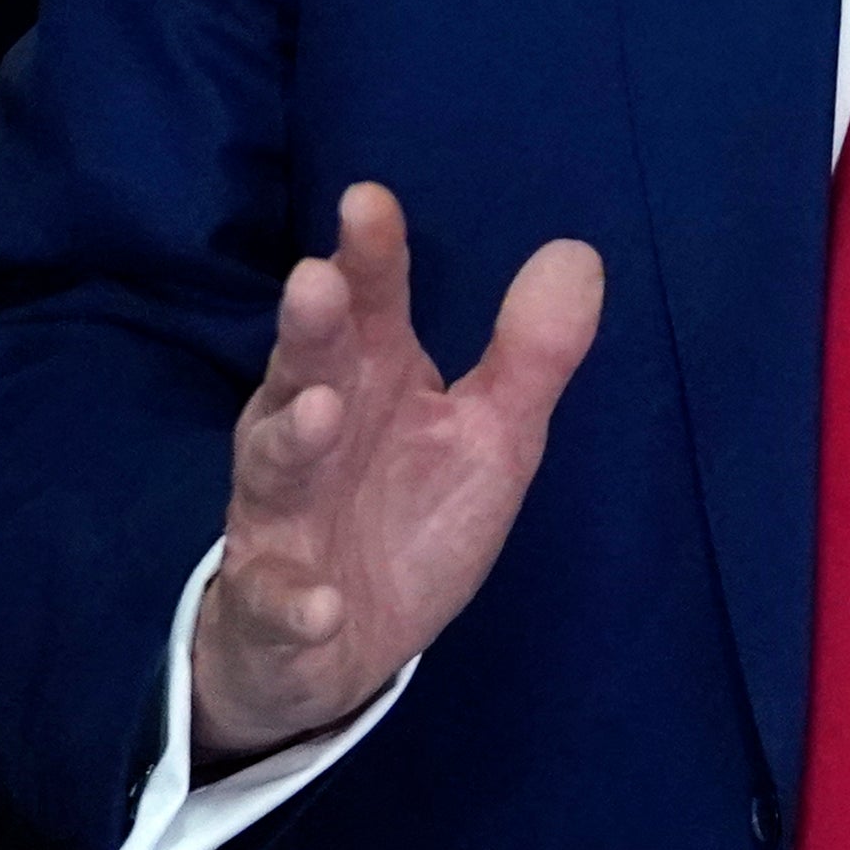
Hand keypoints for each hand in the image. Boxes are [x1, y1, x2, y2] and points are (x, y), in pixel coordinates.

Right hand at [191, 183, 603, 760]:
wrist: (334, 649)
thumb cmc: (411, 512)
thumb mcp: (492, 434)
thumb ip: (532, 352)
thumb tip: (578, 251)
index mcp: (369, 378)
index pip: (368, 304)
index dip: (369, 255)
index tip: (368, 199)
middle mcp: (311, 434)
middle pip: (305, 368)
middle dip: (309, 328)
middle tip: (316, 281)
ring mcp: (283, 517)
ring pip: (275, 469)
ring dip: (294, 440)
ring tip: (322, 412)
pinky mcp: (271, 605)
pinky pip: (275, 603)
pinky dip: (294, 604)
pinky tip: (318, 605)